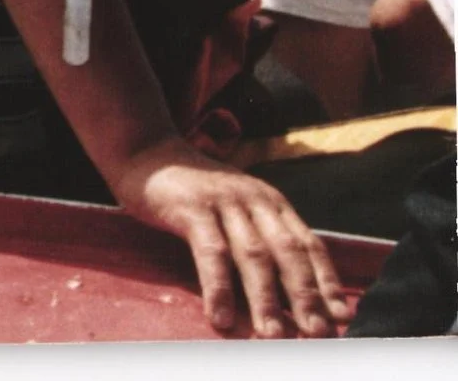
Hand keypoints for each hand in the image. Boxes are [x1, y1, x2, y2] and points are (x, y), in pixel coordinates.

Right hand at [107, 138, 348, 336]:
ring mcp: (223, 201)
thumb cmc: (193, 191)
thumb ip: (260, 236)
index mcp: (271, 202)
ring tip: (273, 335)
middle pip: (288, 252)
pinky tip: (222, 316)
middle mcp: (254, 199)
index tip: (342, 317)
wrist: (144, 150)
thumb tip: (288, 292)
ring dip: (267, 299)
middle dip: (305, 296)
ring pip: (253, 255)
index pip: (310, 244)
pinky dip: (219, 287)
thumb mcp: (236, 206)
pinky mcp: (191, 207)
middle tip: (318, 334)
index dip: (327, 281)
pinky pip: (210, 253)